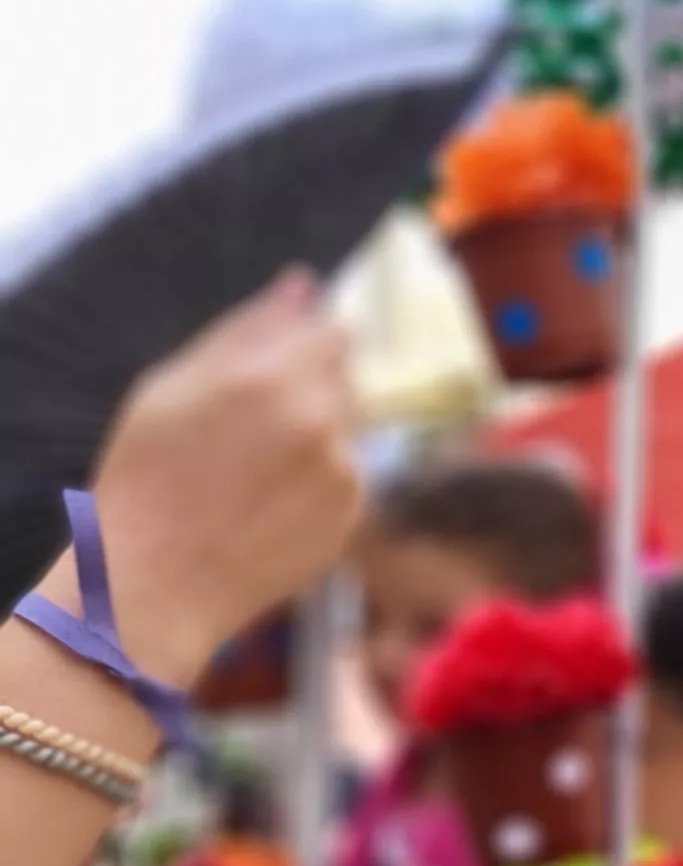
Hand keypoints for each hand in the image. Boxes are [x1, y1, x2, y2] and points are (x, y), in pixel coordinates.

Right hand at [73, 273, 360, 687]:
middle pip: (344, 377)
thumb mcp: (172, 386)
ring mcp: (345, 470)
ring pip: (347, 426)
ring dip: (315, 432)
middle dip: (308, 387)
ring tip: (249, 469)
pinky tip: (265, 501)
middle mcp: (324, 421)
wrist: (154, 581)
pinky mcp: (354, 513)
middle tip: (248, 427)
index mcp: (274, 378)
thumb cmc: (145, 476)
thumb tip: (303, 284)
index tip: (274, 365)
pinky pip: (347, 473)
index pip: (333, 331)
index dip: (305, 344)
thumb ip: (246, 330)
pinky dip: (318, 477)